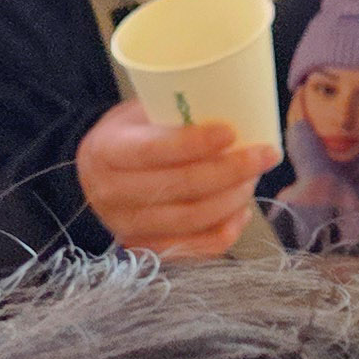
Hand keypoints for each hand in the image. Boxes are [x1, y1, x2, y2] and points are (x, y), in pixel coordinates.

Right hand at [76, 99, 265, 258]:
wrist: (94, 174)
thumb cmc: (131, 134)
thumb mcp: (141, 112)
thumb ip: (177, 113)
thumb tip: (237, 109)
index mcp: (107, 150)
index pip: (154, 150)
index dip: (195, 143)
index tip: (232, 132)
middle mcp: (111, 193)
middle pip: (180, 187)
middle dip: (231, 171)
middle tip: (264, 155)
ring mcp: (126, 226)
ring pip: (190, 220)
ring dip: (232, 200)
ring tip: (254, 178)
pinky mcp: (143, 247)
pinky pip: (192, 248)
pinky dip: (224, 232)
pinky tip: (241, 211)